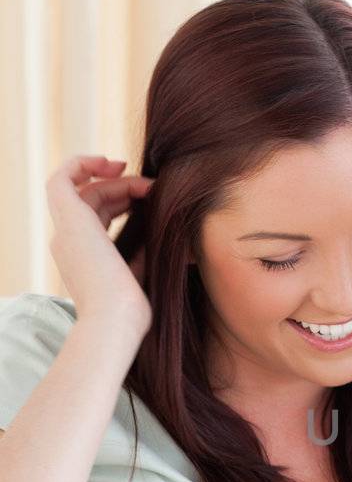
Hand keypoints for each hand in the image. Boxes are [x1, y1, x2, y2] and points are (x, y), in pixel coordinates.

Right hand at [46, 156, 154, 332]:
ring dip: (115, 179)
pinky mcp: (69, 220)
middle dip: (124, 186)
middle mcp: (68, 242)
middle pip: (93, 199)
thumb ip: (143, 250)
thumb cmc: (131, 309)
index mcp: (82, 256)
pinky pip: (61, 179)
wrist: (115, 320)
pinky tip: (107, 162)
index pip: (98, 215)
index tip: (149, 194)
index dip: (122, 199)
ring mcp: (66, 230)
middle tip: (153, 187)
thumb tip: (159, 227)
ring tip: (146, 183)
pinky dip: (80, 163)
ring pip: (84, 189)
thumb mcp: (140, 273)